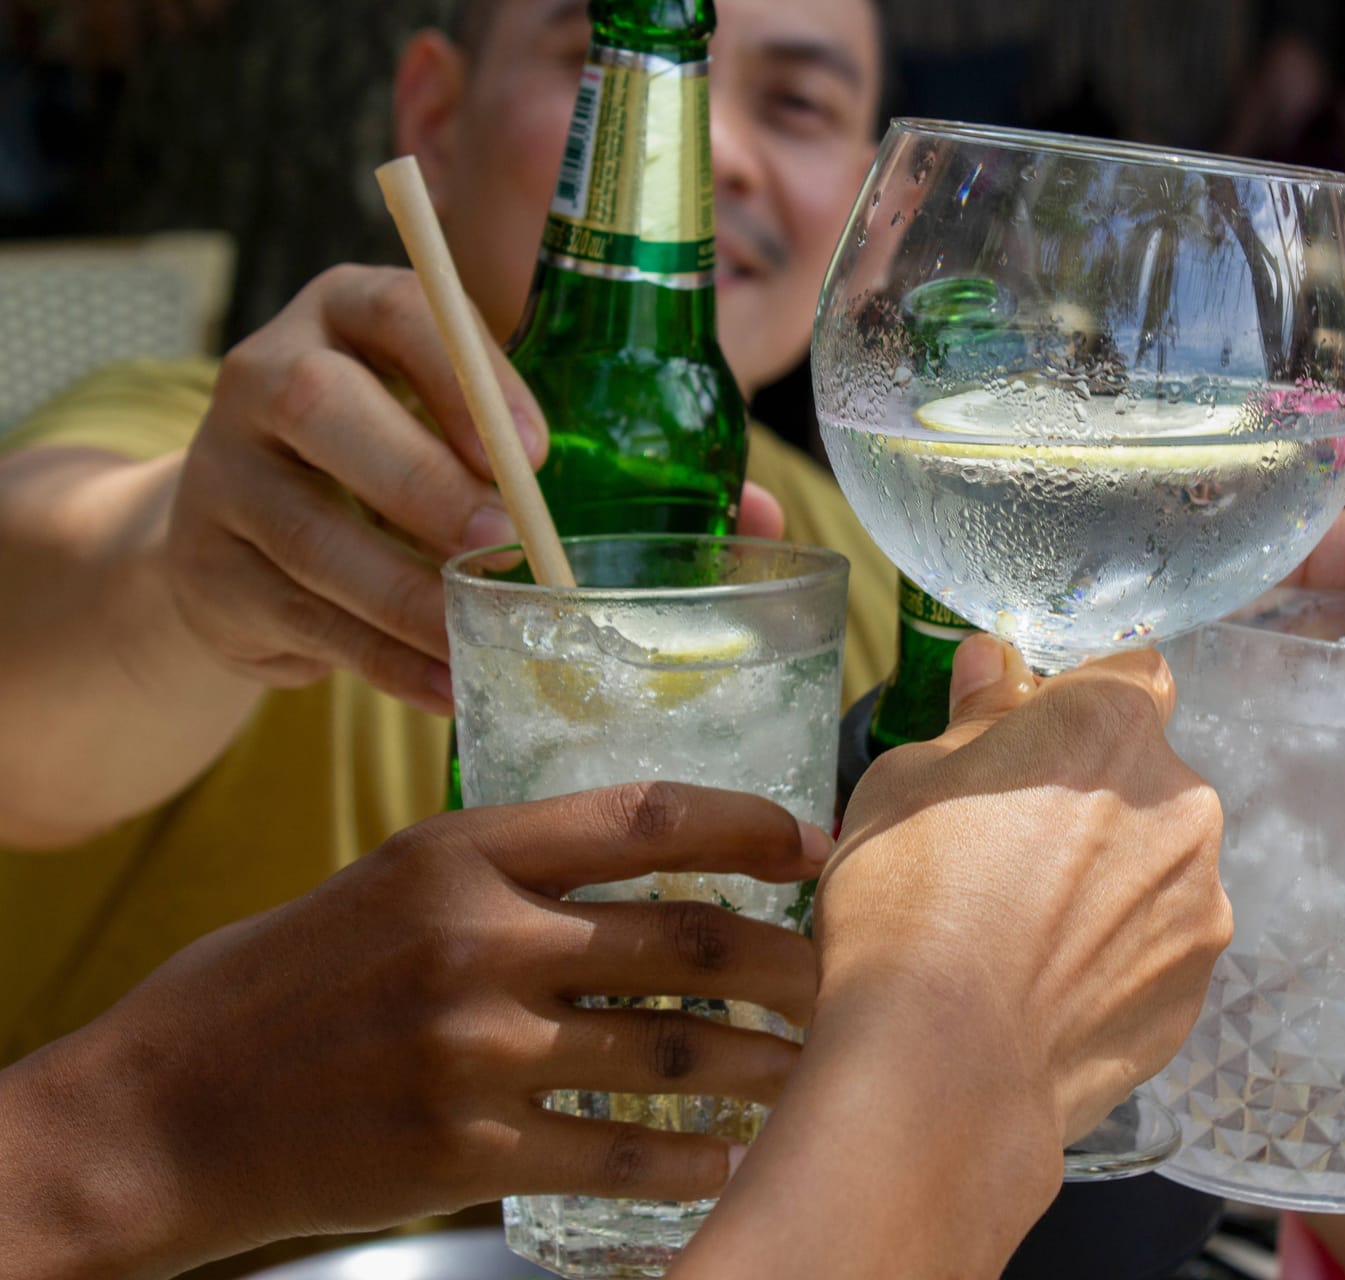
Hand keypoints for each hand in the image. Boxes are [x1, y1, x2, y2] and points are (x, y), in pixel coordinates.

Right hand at [0, 782, 829, 1279]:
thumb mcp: (389, 880)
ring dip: (760, 1063)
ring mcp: (475, 1050)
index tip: (812, 843)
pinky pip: (615, 1152)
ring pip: (672, 1051)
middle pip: (686, 938)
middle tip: (840, 972)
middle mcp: (478, 939)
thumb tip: (645, 859)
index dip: (749, 825)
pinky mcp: (464, 1153)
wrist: (164, 1111)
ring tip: (811, 1066)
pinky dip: (687, 1159)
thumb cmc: (281, 986)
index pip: (644, 818)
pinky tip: (726, 1158)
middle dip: (786, 959)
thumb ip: (508, 866)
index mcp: (460, 854)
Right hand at [164, 264, 781, 715]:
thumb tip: (760, 518)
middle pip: (316, 407)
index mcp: (350, 319)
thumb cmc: (410, 473)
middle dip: (417, 479)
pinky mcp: (206, 571)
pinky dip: (382, 661)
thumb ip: (599, 459)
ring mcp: (223, 476)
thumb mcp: (481, 440)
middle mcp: (269, 376)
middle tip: (502, 545)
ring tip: (486, 639)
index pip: (390, 306)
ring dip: (406, 596)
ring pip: (307, 530)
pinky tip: (449, 686)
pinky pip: (301, 619)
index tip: (533, 446)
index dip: (458, 367)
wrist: (244, 541)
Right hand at [825, 638, 1230, 1145]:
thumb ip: (973, 717)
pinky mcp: (1195, 986)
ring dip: (1108, 880)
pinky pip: (1157, 947)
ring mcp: (1199, 900)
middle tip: (1008, 847)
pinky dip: (1116, 956)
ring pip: (1156, 865)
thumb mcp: (907, 780)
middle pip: (1145, 776)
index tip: (1036, 735)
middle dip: (1092, 797)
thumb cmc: (910, 901)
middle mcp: (1180, 802)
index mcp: (1110, 727)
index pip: (1134, 672)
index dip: (1082, 700)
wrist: (942, 1063)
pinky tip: (1046, 987)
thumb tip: (993, 665)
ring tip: (1023, 933)